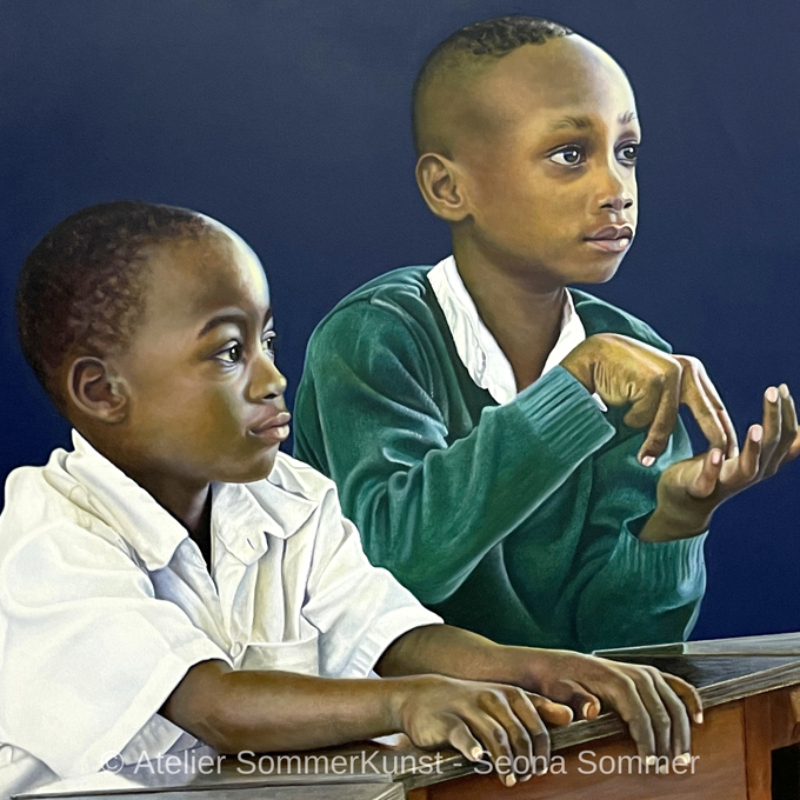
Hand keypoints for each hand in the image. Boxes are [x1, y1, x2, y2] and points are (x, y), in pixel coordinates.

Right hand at [391, 674, 572, 786]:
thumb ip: (536, 708)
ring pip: (496, 736)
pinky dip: (473, 748)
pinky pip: (464, 735)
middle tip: (524, 777)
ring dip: (506, 761)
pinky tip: (479, 759)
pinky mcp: (447, 720)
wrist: (423, 696)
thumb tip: (570, 716)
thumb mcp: (504, 700)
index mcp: (510, 694)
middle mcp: (492, 698)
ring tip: (509, 779)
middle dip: (526, 759)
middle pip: (519, 734)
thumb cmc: (469, 703)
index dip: (543, 750)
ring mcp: (469, 708)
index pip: (537, 724)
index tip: (541, 768)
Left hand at [511, 649, 701, 763]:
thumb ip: (575, 700)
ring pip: (675, 703)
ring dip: (682, 731)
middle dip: (667, 742)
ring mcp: (645, 672)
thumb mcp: (559, 691)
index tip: (649, 764)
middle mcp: (636, 674)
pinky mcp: (650, 674)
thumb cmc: (559, 682)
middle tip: (665, 768)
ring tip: (682, 758)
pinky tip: (699, 720)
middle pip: (662, 713)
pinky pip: (678, 686)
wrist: (560, 665)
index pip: (642, 716)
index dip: (648, 742)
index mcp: (616, 680)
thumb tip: (593, 709)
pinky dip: (691, 701)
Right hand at [561, 334, 736, 464]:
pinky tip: (619, 401)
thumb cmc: (622, 377)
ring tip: (642, 452)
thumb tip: (688, 434)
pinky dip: (630, 418)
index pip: (714, 407)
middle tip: (717, 464)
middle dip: (715, 442)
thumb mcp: (656, 389)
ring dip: (650, 438)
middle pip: (707, 416)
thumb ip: (673, 404)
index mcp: (692, 371)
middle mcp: (687, 370)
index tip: (728, 455)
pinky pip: (643, 417)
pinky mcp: (653, 381)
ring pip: (667, 422)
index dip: (724, 432)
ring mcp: (671, 374)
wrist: (595, 356)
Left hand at [642, 384, 799, 541]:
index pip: (787, 437)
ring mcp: (728, 483)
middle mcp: (753, 473)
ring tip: (755, 426)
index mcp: (764, 462)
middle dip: (776, 418)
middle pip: (773, 446)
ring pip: (749, 467)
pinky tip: (717, 452)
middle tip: (773, 391)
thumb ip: (772, 444)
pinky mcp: (702, 489)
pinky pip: (710, 480)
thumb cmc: (719, 472)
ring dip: (754, 447)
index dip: (788, 414)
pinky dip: (714, 467)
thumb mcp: (750, 456)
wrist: (685, 502)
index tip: (783, 388)